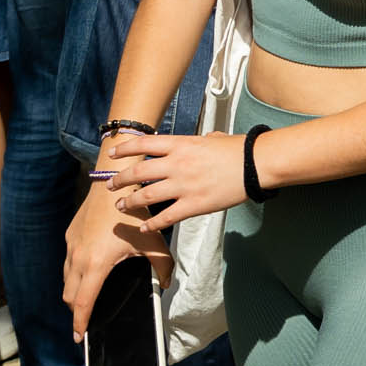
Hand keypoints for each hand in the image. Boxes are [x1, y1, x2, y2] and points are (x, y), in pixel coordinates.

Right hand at [62, 169, 163, 328]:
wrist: (112, 184)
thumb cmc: (134, 214)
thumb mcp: (154, 241)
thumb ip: (163, 267)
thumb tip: (166, 285)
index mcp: (96, 264)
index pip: (82, 302)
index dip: (80, 322)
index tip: (80, 337)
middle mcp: (78, 257)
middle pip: (69, 296)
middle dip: (75, 312)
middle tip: (83, 324)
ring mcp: (71, 246)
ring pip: (66, 279)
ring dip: (73, 294)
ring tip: (84, 302)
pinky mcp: (70, 236)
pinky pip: (68, 262)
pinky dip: (73, 275)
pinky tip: (86, 274)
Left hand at [100, 131, 247, 238]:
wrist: (256, 164)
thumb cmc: (238, 149)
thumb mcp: (212, 138)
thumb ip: (199, 142)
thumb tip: (201, 141)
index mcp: (181, 144)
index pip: (142, 145)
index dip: (124, 150)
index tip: (112, 154)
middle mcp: (177, 164)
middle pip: (137, 172)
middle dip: (119, 180)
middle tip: (110, 185)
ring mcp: (184, 185)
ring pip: (146, 196)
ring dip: (130, 202)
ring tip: (121, 206)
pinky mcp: (194, 205)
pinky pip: (166, 217)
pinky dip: (152, 224)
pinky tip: (144, 227)